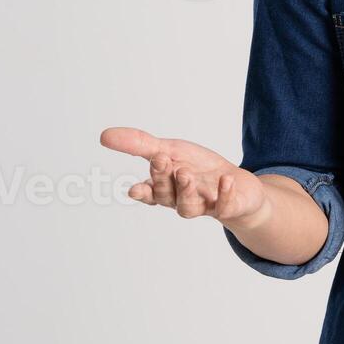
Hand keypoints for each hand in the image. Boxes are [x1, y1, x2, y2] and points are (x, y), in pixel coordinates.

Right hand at [99, 126, 264, 224]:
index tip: (135, 188)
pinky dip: (225, 194)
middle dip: (162, 179)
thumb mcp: (171, 150)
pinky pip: (224, 205)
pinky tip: (226, 180)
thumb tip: (103, 135)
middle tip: (162, 160)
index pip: (149, 192)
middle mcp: (180, 200)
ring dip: (185, 190)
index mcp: (164, 187)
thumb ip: (140, 144)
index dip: (142, 191)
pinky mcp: (227, 208)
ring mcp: (203, 206)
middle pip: (166, 196)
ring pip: (188, 207)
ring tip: (185, 173)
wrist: (239, 186)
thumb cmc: (199, 169)